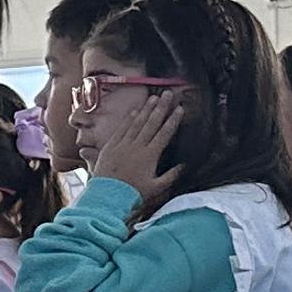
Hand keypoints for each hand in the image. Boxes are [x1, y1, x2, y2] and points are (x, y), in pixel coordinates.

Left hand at [87, 85, 185, 202]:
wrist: (107, 197)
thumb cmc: (133, 193)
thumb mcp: (156, 187)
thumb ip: (172, 176)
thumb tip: (185, 165)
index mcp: (150, 155)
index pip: (165, 133)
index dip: (173, 120)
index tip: (180, 108)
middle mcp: (137, 147)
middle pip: (152, 123)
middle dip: (161, 107)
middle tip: (168, 94)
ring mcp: (122, 145)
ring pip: (137, 123)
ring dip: (146, 109)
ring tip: (154, 97)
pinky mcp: (110, 147)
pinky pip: (121, 129)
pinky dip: (128, 119)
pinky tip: (135, 111)